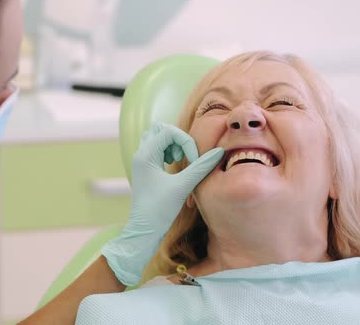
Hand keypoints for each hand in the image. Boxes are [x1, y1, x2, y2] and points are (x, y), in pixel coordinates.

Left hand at [101, 122, 223, 285]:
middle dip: (176, 138)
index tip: (193, 160)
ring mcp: (141, 161)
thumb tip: (219, 151)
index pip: (168, 131)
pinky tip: (173, 167)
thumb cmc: (160, 210)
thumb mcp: (183, 187)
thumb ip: (201, 167)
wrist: (143, 231)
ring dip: (171, 144)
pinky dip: (167, 151)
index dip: (186, 142)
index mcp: (146, 155)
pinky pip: (155, 148)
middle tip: (183, 157)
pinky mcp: (145, 169)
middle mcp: (140, 154)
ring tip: (178, 161)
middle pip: (159, 128)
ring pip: (155, 137)